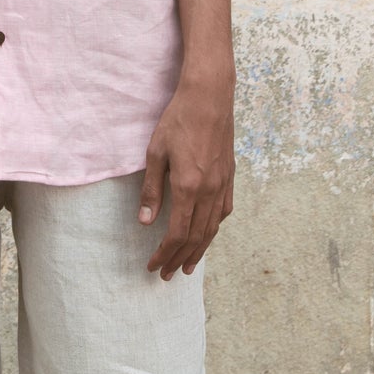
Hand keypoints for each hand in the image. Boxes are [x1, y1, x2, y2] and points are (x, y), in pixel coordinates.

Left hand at [139, 68, 234, 279]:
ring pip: (212, 228)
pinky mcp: (229, 176)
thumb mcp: (155, 153)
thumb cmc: (178, 121)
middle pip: (195, 237)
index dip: (164, 254)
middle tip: (167, 275)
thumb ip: (151, 190)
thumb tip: (145, 222)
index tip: (153, 266)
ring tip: (188, 265)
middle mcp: (208, 191)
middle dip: (180, 258)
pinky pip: (223, 211)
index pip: (176, 234)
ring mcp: (222, 184)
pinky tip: (207, 233)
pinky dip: (214, 228)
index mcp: (188, 188)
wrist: (209, 98)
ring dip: (199, 250)